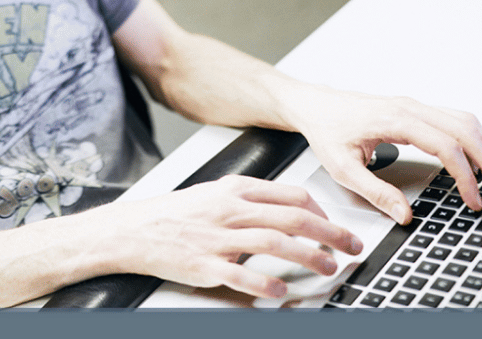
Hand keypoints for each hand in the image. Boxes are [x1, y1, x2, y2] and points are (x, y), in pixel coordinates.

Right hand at [104, 174, 363, 298]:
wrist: (132, 230)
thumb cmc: (173, 214)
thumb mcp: (212, 193)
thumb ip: (248, 198)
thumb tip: (286, 207)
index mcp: (233, 189)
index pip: (290, 195)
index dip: (320, 211)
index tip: (333, 225)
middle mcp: (229, 210)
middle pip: (291, 218)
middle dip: (328, 233)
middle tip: (349, 246)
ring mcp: (217, 237)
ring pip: (274, 243)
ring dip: (307, 257)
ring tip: (327, 268)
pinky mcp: (204, 264)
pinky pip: (240, 274)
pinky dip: (264, 284)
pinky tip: (281, 293)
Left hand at [285, 87, 481, 223]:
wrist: (315, 106)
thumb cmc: (326, 130)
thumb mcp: (342, 168)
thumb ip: (375, 192)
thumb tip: (404, 214)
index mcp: (394, 120)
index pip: (445, 146)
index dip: (464, 176)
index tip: (473, 200)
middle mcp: (409, 108)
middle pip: (465, 129)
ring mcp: (414, 106)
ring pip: (465, 121)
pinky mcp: (415, 109)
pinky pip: (454, 119)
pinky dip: (472, 140)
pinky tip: (475, 161)